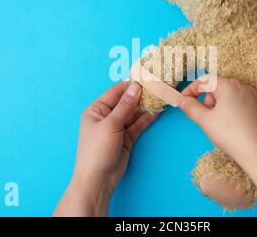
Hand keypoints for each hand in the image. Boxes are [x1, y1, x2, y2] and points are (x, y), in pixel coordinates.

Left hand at [54, 82, 158, 216]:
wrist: (98, 179)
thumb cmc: (97, 150)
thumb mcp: (111, 124)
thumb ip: (125, 105)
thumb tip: (135, 87)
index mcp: (96, 110)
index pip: (115, 92)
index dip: (130, 85)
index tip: (145, 78)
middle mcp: (106, 117)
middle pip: (125, 102)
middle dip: (140, 96)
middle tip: (156, 86)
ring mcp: (116, 128)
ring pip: (133, 114)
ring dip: (145, 107)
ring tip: (160, 97)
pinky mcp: (126, 138)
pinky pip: (137, 125)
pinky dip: (146, 119)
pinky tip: (156, 112)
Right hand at [179, 76, 256, 164]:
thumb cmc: (232, 136)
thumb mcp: (205, 121)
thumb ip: (190, 107)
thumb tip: (182, 100)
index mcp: (229, 86)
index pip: (204, 81)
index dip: (191, 90)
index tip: (183, 100)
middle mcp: (243, 87)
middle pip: (216, 88)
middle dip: (206, 101)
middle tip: (203, 118)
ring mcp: (253, 97)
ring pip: (227, 97)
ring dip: (217, 107)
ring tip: (218, 126)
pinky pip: (238, 104)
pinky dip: (229, 111)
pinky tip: (230, 128)